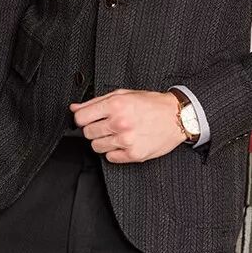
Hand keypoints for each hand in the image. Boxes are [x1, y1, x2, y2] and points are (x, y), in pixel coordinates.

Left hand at [69, 89, 186, 161]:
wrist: (176, 117)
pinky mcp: (133, 154)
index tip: (87, 119)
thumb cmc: (151, 104)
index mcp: (115, 105)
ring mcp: (126, 140)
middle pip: (88, 133)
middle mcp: (120, 123)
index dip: (82, 119)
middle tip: (106, 125)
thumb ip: (96, 101)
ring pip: (97, 147)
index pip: (81, 118)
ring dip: (103, 141)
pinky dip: (114, 152)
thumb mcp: (123, 94)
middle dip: (93, 129)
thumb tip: (75, 108)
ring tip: (116, 134)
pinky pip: (110, 157)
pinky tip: (123, 143)